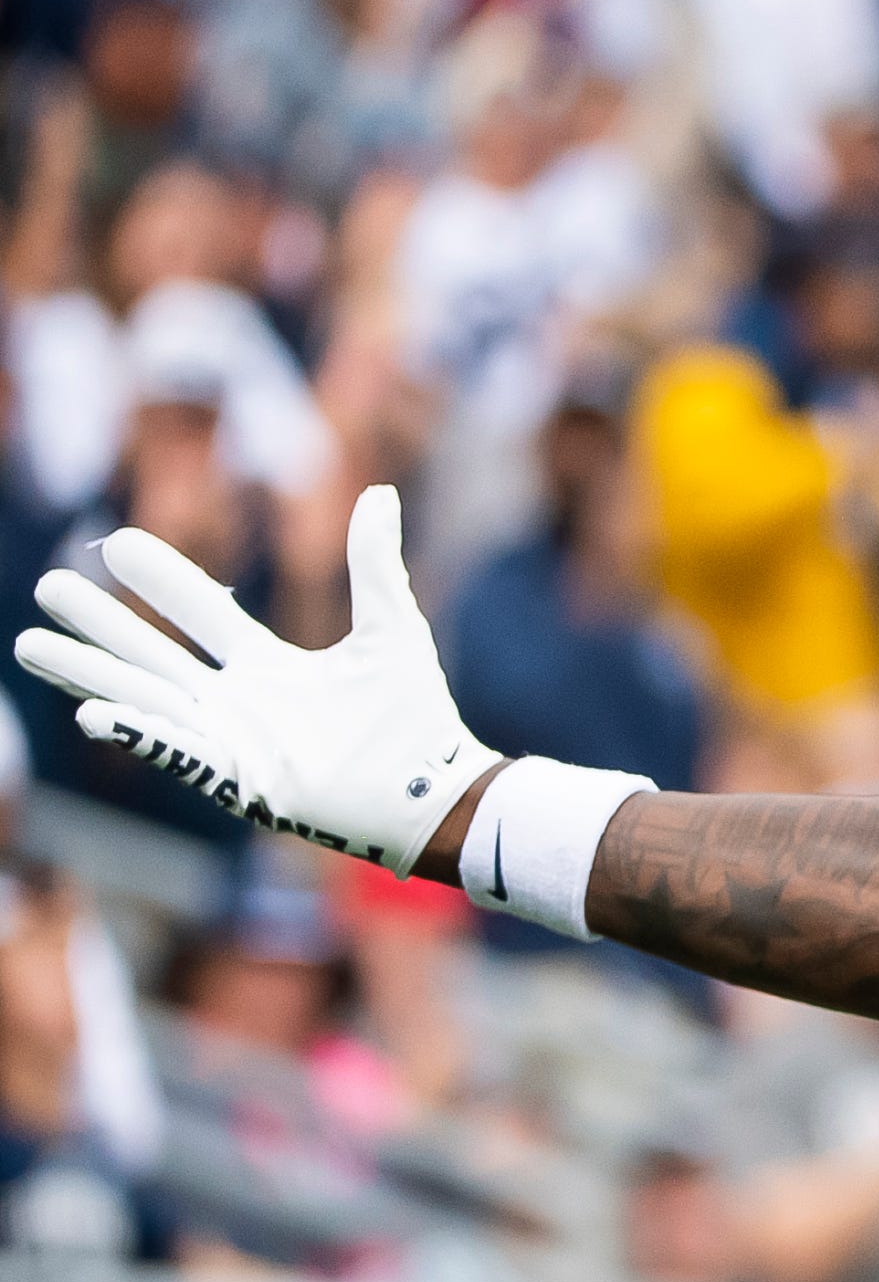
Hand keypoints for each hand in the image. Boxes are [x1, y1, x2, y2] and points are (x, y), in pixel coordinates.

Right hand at [16, 483, 497, 872]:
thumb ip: (374, 564)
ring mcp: (233, 741)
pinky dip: (138, 734)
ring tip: (29, 644)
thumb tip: (380, 493)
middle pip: (154, 654)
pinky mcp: (239, 780)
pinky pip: (179, 754)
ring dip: (89, 674)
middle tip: (47, 587)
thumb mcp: (391, 627)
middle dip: (100, 624)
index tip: (118, 541)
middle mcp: (239, 702)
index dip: (162, 579)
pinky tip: (92, 711)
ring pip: (146, 699)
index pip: (202, 614)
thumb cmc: (416, 716)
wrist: (435, 789)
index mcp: (270, 666)